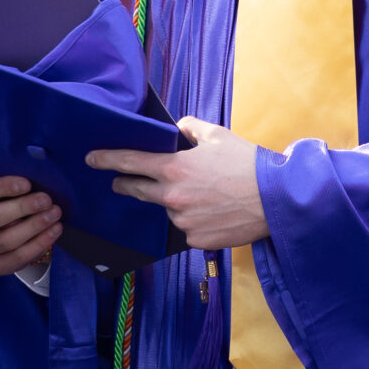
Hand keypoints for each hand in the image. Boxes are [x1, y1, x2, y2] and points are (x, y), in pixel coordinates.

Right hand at [0, 175, 62, 275]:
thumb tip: (28, 160)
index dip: (2, 187)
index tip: (27, 184)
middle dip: (24, 207)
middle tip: (47, 200)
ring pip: (6, 240)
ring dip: (35, 227)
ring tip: (55, 214)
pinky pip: (16, 259)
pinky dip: (38, 245)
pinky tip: (53, 232)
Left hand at [85, 113, 266, 249]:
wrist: (276, 199)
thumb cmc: (248, 164)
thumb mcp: (217, 136)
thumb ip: (190, 129)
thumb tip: (177, 130)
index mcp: (174, 168)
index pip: (130, 162)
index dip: (107, 159)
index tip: (92, 159)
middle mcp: (172, 197)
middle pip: (137, 191)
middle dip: (126, 185)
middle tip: (121, 182)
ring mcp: (183, 221)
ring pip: (167, 210)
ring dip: (173, 203)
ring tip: (202, 195)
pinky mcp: (196, 239)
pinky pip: (186, 228)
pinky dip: (194, 220)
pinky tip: (213, 211)